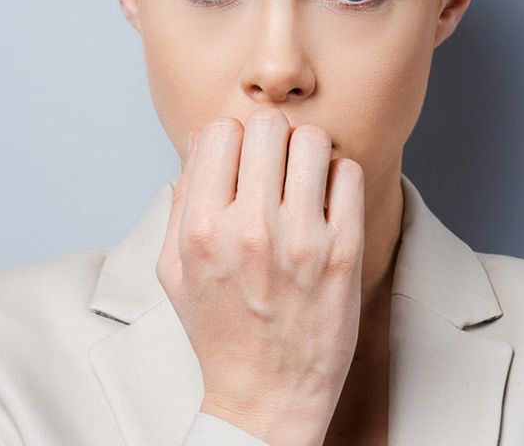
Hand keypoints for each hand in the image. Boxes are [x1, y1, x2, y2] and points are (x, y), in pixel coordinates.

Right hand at [156, 107, 365, 445]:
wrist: (265, 397)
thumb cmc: (219, 331)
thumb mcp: (175, 269)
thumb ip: (182, 200)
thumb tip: (200, 136)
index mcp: (200, 230)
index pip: (218, 131)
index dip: (231, 141)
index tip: (240, 162)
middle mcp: (248, 230)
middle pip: (267, 126)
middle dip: (270, 139)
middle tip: (275, 166)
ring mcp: (300, 241)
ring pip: (311, 141)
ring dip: (306, 153)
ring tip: (302, 180)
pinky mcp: (343, 254)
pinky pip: (348, 173)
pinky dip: (338, 177)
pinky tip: (326, 202)